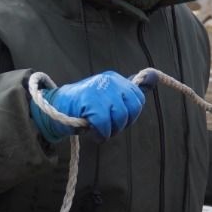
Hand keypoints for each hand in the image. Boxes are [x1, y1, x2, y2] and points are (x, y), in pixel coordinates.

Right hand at [29, 71, 145, 142]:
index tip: (116, 118)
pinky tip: (93, 133)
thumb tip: (154, 77)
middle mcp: (109, 81)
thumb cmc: (84, 107)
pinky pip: (104, 125)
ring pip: (119, 118)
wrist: (56, 108)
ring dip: (110, 130)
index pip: (138, 98)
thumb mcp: (109, 96)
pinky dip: (100, 134)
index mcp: (115, 78)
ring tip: (98, 128)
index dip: (130, 114)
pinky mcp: (90, 103)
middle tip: (106, 125)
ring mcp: (99, 90)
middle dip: (121, 123)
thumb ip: (130, 91)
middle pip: (131, 110)